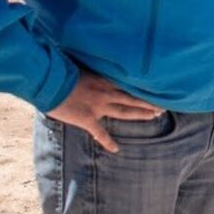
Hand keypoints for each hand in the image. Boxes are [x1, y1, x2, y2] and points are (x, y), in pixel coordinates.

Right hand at [47, 72, 162, 153]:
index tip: (157, 86)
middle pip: (133, 98)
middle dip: (149, 102)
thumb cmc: (63, 71)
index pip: (129, 83)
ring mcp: (99, 107)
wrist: (50, 83)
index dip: (143, 86)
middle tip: (163, 106)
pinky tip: (116, 149)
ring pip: (125, 112)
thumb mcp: (82, 66)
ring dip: (141, 114)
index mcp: (105, 79)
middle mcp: (106, 93)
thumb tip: (99, 64)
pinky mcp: (88, 119)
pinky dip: (108, 142)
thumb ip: (93, 69)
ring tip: (155, 116)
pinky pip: (100, 133)